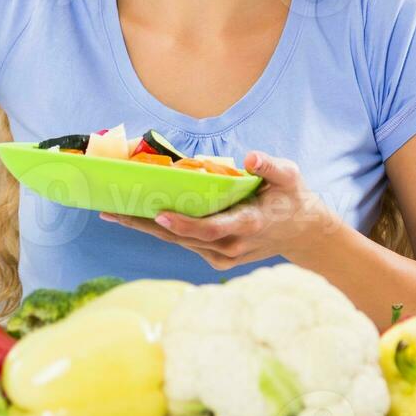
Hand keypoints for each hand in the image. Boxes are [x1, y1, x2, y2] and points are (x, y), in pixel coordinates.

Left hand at [99, 151, 343, 270]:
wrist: (303, 233)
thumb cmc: (292, 198)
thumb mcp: (290, 176)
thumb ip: (271, 166)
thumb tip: (250, 156)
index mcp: (249, 224)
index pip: (212, 229)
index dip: (185, 223)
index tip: (160, 213)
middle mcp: (232, 246)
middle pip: (183, 237)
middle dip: (146, 224)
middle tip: (112, 211)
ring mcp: (224, 256)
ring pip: (179, 242)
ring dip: (146, 228)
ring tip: (114, 212)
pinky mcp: (217, 259)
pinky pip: (185, 244)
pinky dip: (162, 231)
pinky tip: (137, 218)